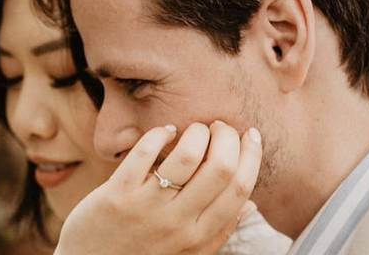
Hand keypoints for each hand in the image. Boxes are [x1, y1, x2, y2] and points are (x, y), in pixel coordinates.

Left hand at [54, 121, 261, 254]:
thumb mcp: (188, 253)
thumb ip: (219, 230)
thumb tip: (249, 204)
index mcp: (200, 237)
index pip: (240, 188)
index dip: (251, 155)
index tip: (251, 135)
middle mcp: (178, 223)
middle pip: (220, 167)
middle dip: (227, 136)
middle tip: (221, 126)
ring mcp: (147, 208)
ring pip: (187, 155)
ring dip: (197, 131)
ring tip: (195, 129)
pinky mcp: (116, 194)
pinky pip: (144, 152)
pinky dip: (160, 133)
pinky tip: (165, 131)